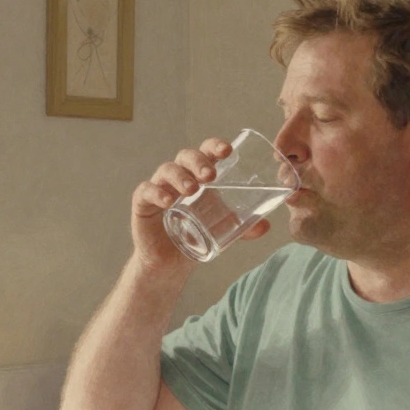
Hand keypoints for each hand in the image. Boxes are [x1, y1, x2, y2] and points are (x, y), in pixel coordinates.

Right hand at [131, 138, 271, 271]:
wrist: (170, 263)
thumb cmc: (196, 236)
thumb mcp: (223, 230)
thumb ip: (243, 227)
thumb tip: (267, 225)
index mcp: (198, 175)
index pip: (205, 152)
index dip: (214, 146)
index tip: (227, 151)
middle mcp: (178, 176)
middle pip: (186, 156)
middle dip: (198, 161)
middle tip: (210, 175)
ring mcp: (160, 187)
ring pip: (167, 170)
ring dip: (180, 176)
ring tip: (192, 189)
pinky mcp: (143, 203)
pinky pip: (147, 191)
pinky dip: (156, 193)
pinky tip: (167, 202)